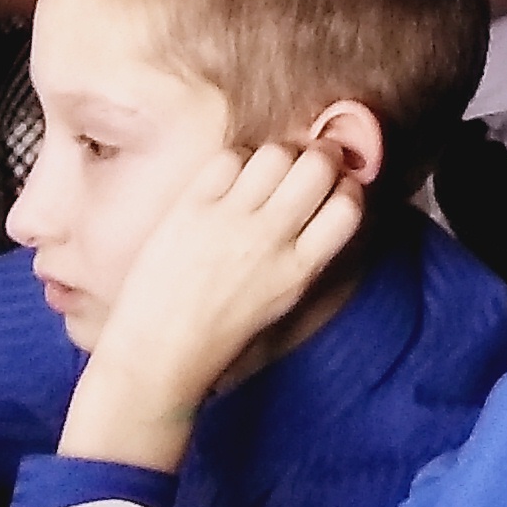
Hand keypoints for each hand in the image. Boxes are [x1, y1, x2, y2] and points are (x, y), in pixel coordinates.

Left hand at [57, 141, 361, 470]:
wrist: (157, 352)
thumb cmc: (220, 332)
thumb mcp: (282, 299)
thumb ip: (307, 252)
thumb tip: (326, 199)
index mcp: (298, 270)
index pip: (349, 206)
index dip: (348, 187)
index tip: (337, 186)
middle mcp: (270, 240)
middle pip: (318, 166)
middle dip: (321, 156)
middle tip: (308, 163)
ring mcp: (229, 220)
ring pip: (276, 153)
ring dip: (279, 155)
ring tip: (266, 172)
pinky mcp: (191, 207)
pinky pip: (229, 158)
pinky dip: (236, 161)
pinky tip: (230, 180)